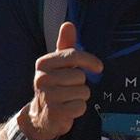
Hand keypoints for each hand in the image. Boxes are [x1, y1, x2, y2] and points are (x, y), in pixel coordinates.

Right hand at [25, 22, 100, 139]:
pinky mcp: (55, 113)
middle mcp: (42, 79)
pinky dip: (79, 109)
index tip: (98, 67)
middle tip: (69, 88)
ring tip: (68, 98)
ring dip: (80, 96)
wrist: (40, 115)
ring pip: (83, 91)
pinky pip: (80, 106)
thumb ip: (65, 45)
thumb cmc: (54, 85)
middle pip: (80, 76)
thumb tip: (68, 24)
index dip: (90, 60)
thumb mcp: (57, 64)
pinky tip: (68, 109)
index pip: (73, 55)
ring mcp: (47, 96)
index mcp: (43, 64)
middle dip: (80, 83)